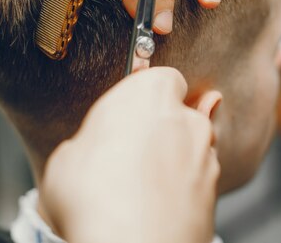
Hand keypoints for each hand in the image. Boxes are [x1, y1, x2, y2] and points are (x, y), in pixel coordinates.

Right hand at [39, 67, 219, 242]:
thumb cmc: (94, 201)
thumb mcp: (67, 158)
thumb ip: (93, 139)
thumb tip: (92, 147)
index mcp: (149, 95)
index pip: (161, 77)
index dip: (144, 94)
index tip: (129, 109)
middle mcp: (186, 119)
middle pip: (178, 113)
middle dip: (159, 128)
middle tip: (127, 152)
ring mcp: (205, 156)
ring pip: (190, 147)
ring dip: (172, 158)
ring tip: (138, 186)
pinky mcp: (214, 191)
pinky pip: (197, 178)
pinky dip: (183, 186)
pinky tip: (156, 203)